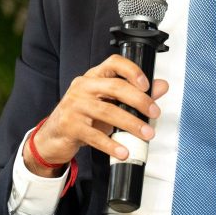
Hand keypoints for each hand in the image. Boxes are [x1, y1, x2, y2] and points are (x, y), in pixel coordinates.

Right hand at [25, 54, 167, 176]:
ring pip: (107, 111)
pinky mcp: (70, 125)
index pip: (113, 63)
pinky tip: (123, 151)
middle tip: (154, 113)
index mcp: (93, 77)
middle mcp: (83, 87)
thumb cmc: (83, 117)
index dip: (132, 71)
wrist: (54, 136)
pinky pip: (94, 136)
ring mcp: (74, 105)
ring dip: (131, 124)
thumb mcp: (108, 103)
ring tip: (146, 134)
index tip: (146, 85)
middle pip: (115, 87)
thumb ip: (135, 95)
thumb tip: (161, 86)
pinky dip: (112, 145)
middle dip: (139, 100)